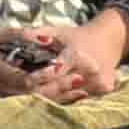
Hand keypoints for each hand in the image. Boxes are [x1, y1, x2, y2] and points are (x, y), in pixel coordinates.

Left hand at [5, 15, 128, 104]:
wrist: (106, 41)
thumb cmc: (76, 36)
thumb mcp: (58, 31)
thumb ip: (39, 34)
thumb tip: (21, 34)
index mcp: (78, 54)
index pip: (56, 72)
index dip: (40, 77)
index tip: (26, 80)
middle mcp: (91, 70)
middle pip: (62, 87)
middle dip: (44, 90)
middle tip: (26, 92)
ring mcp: (100, 82)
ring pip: (72, 95)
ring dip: (55, 96)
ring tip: (36, 94)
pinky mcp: (105, 90)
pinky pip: (81, 97)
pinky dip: (68, 97)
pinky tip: (54, 96)